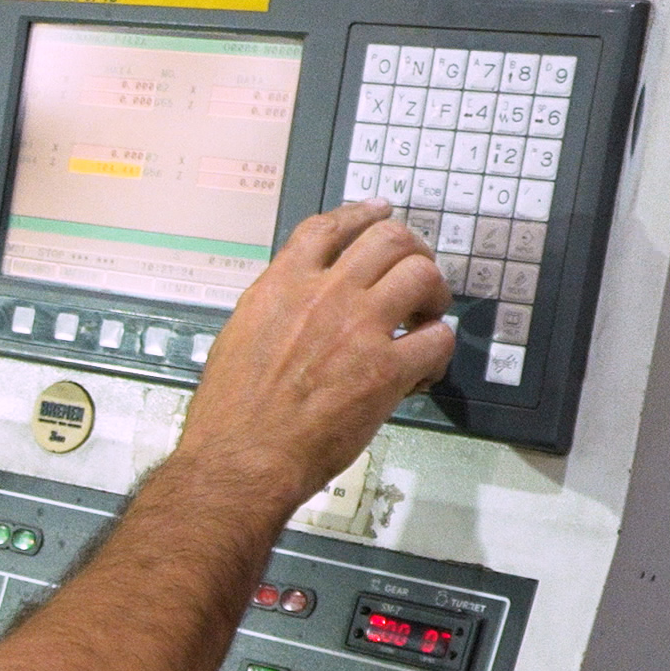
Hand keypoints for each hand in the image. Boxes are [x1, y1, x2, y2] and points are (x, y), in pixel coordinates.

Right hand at [173, 202, 454, 516]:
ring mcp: (357, 328)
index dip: (362, 214)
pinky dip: (438, 349)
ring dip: (434, 292)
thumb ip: (274, 309)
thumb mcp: (238, 338)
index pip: (329, 228)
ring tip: (427, 316)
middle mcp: (323, 295)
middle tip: (418, 271)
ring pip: (423, 274)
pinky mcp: (386, 370)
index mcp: (281, 286)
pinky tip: (423, 368)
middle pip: (389, 238)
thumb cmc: (231, 414)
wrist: (241, 458)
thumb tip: (295, 306)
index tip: (379, 212)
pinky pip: (438, 338)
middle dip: (413, 250)